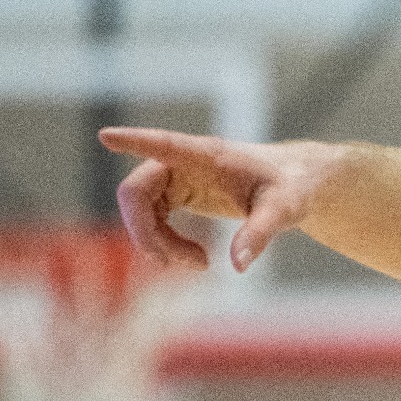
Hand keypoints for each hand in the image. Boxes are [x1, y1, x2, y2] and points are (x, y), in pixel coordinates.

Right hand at [98, 127, 345, 272]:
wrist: (293, 183)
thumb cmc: (292, 187)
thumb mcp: (285, 210)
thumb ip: (261, 233)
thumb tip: (238, 265)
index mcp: (208, 156)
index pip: (166, 144)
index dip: (136, 141)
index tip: (106, 135)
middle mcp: (184, 162)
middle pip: (136, 192)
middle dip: (145, 232)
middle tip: (172, 263)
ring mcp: (176, 177)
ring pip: (140, 211)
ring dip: (158, 243)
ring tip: (201, 264)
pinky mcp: (176, 193)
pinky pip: (151, 220)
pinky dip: (164, 243)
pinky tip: (196, 258)